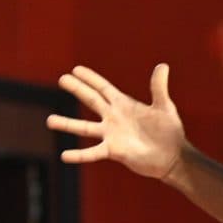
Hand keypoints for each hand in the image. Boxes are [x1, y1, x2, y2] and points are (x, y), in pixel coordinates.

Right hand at [49, 65, 183, 181]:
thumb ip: (158, 88)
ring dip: (67, 124)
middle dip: (77, 89)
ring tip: (49, 120)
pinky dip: (79, 155)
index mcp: (124, 105)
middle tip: (62, 79)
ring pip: (84, 127)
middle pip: (91, 100)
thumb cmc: (169, 132)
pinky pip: (92, 153)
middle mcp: (113, 117)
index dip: (91, 78)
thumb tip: (162, 65)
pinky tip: (64, 156)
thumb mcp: (164, 107)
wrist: (172, 157)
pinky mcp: (113, 151)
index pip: (103, 88)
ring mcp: (111, 134)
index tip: (76, 69)